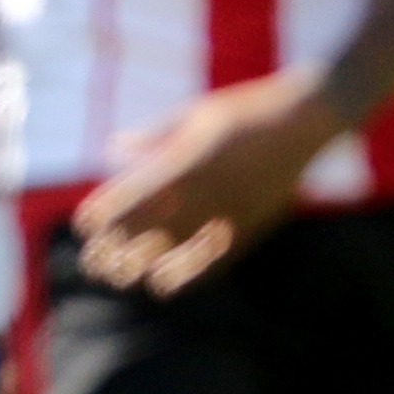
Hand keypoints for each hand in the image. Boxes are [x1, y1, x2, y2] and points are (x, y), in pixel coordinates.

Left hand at [74, 69, 338, 294]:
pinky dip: (190, 271)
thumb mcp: (195, 114)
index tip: (85, 225)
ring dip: (147, 264)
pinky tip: (167, 283)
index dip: (107, 212)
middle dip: (119, 247)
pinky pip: (217, 256)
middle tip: (94, 263)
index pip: (136, 194)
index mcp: (187, 159)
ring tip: (121, 278)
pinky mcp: (255, 222)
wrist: (308, 119)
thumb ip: (154, 135)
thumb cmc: (245, 110)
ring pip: (182, 247)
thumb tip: (114, 149)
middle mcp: (207, 189)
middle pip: (152, 227)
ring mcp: (232, 209)